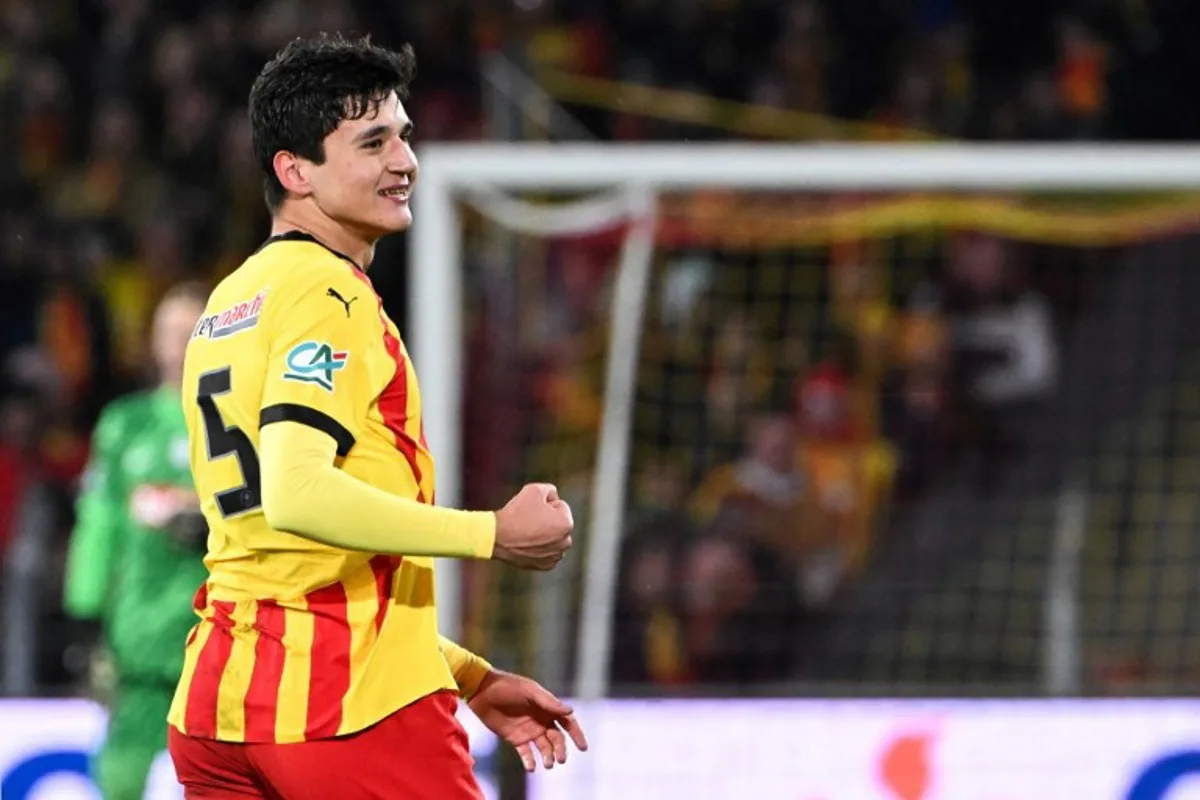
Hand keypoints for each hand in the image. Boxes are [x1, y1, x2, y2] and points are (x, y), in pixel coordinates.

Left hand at [467, 670, 587, 771]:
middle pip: (557, 738)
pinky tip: (531, 767)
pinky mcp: (515, 739)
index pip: (567, 722)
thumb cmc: (508, 686)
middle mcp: (541, 720)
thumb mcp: (530, 692)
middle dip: (561, 750)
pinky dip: (530, 761)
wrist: (482, 691)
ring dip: (548, 757)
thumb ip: (549, 703)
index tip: (582, 747)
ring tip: (547, 764)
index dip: (576, 734)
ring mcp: (528, 730)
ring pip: (544, 748)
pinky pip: (526, 753)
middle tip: (560, 759)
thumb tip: (570, 711)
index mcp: (547, 707)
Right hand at [492, 483, 573, 570]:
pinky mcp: (545, 566)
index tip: (532, 510)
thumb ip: (550, 489)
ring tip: (526, 532)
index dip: (545, 504)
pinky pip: (546, 552)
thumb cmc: (516, 513)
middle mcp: (565, 542)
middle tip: (528, 520)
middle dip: (547, 520)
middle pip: (558, 523)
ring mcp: (556, 556)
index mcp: (567, 524)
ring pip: (552, 538)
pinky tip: (526, 544)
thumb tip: (553, 496)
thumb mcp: (534, 490)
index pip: (560, 506)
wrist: (497, 537)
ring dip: (544, 534)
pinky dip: (538, 548)